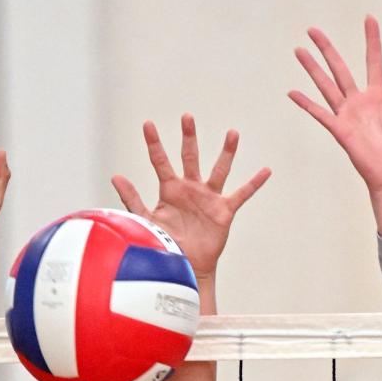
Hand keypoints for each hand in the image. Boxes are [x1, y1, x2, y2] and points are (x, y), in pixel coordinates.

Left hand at [111, 115, 269, 279]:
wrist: (186, 264)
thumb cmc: (166, 242)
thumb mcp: (146, 219)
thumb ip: (132, 199)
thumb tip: (116, 176)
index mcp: (170, 189)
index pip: (160, 161)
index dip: (154, 143)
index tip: (148, 124)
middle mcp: (190, 188)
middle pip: (190, 157)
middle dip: (189, 137)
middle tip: (187, 116)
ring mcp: (208, 198)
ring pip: (219, 170)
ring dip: (226, 152)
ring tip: (233, 133)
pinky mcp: (224, 210)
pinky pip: (242, 194)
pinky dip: (254, 183)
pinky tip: (265, 171)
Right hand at [289, 16, 381, 196]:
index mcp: (379, 97)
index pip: (374, 61)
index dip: (372, 40)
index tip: (369, 19)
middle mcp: (360, 103)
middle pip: (340, 69)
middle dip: (327, 49)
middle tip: (313, 30)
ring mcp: (348, 116)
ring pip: (327, 85)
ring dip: (312, 68)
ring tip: (300, 50)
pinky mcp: (341, 131)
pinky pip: (320, 114)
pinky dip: (306, 104)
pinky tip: (292, 92)